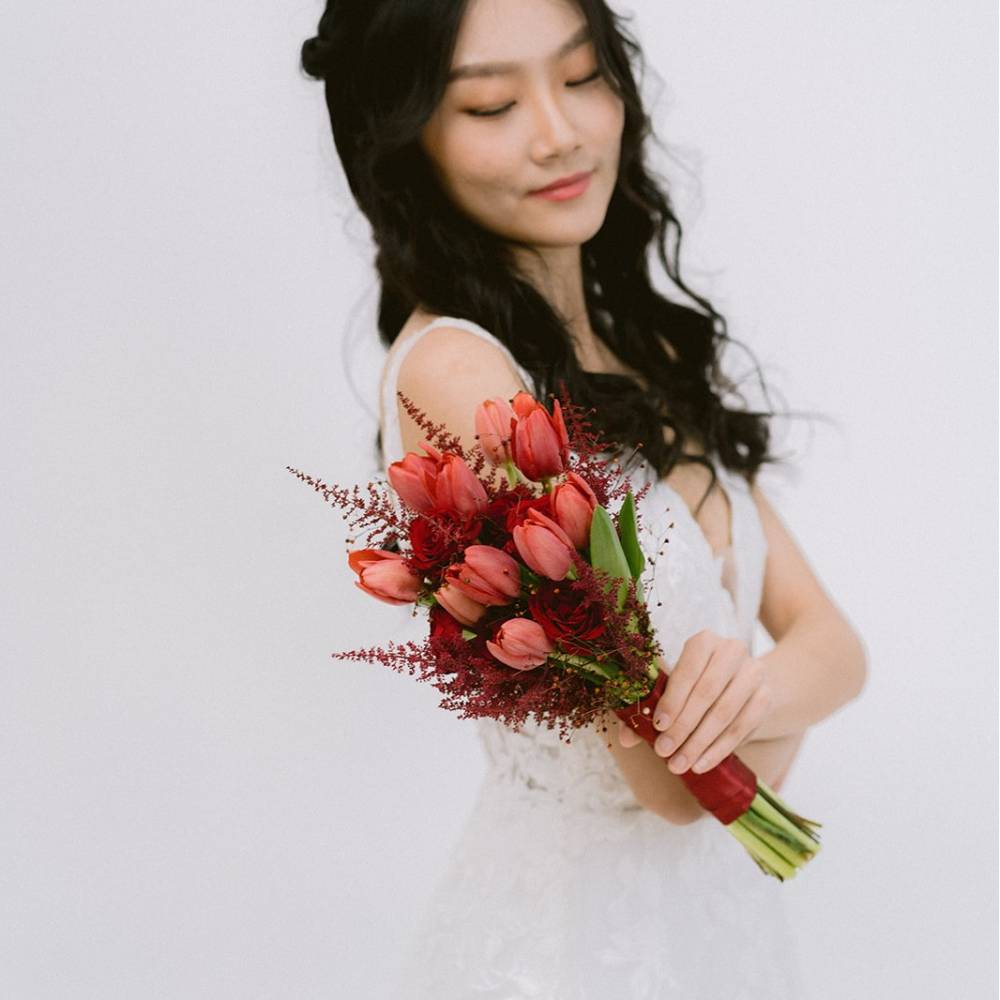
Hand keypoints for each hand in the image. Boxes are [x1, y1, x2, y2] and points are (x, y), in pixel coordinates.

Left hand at [616, 630, 772, 774]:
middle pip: (706, 693)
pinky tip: (701, 764)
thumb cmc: (699, 683)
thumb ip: (651, 708)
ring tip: (678, 764)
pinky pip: (742, 728)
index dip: (672, 700)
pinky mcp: (766, 697)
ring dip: (699, 743)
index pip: (687, 671)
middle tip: (664, 752)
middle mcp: (732, 651)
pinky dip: (719, 749)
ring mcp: (753, 673)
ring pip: (724, 714)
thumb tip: (625, 739)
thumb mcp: (676, 688)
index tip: (657, 726)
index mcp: (704, 641)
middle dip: (683, 727)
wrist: (744, 682)